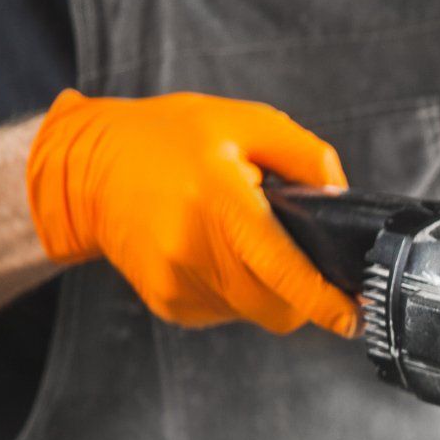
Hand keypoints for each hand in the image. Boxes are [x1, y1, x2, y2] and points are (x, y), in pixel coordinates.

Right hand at [25, 89, 356, 335]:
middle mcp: (192, 248)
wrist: (85, 167)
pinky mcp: (167, 303)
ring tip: (236, 237)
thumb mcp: (246, 122)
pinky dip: (236, 289)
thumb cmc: (170, 138)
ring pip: (255, 311)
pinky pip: (227, 312)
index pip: (280, 266)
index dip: (323, 300)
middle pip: (278, 305)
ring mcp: (176, 281)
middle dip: (300, 290)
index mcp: (218, 201)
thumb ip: (307, 158)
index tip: (354, 317)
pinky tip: (212, 250)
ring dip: (266, 286)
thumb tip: (343, 202)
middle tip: (289, 249)